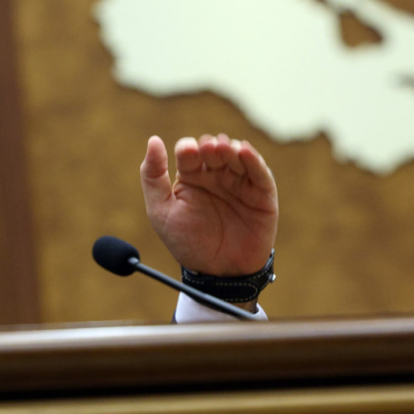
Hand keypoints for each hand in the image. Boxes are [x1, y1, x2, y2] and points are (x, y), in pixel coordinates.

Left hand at [140, 134, 277, 276]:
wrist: (217, 273)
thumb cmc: (186, 242)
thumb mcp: (160, 210)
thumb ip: (152, 176)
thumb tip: (153, 140)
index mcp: (190, 176)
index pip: (188, 151)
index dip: (188, 148)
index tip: (187, 152)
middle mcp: (215, 175)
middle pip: (213, 150)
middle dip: (211, 146)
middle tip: (208, 149)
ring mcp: (239, 183)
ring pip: (236, 156)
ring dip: (231, 148)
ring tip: (224, 148)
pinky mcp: (261, 194)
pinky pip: (259, 172)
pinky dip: (253, 159)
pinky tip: (245, 151)